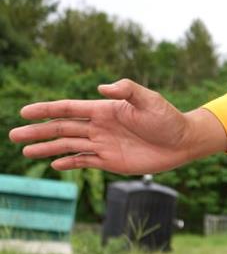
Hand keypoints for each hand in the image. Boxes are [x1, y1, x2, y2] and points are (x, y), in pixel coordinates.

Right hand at [8, 79, 226, 173]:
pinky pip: (85, 162)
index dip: (46, 110)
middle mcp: (99, 127)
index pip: (68, 109)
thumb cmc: (168, 118)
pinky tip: (54, 165)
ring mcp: (103, 144)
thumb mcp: (150, 100)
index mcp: (104, 110)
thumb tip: (101, 88)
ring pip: (68, 146)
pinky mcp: (111, 161)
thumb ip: (127, 90)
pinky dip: (69, 163)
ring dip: (46, 149)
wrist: (184, 142)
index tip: (25, 112)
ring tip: (25, 151)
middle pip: (61, 128)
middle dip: (38, 131)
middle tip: (13, 134)